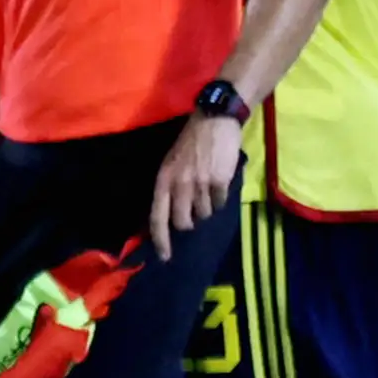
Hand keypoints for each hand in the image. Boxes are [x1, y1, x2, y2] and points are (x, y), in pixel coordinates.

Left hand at [149, 114, 242, 260]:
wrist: (214, 120)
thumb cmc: (190, 141)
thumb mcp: (171, 162)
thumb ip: (170, 186)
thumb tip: (172, 214)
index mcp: (163, 179)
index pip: (157, 216)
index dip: (160, 239)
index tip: (164, 257)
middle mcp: (179, 184)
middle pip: (182, 222)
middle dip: (189, 222)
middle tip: (194, 212)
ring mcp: (200, 184)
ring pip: (204, 214)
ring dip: (206, 207)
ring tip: (208, 187)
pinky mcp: (220, 181)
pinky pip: (220, 203)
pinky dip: (220, 198)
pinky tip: (219, 182)